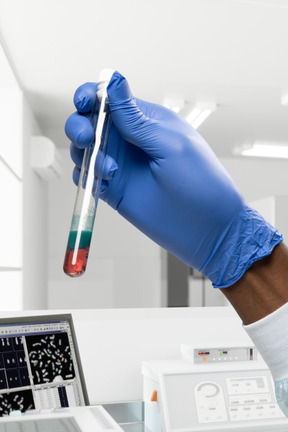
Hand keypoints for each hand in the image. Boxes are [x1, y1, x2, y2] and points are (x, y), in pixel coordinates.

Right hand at [65, 71, 280, 287]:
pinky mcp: (113, 189)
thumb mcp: (171, 144)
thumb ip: (137, 118)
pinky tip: (105, 182)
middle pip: (89, 121)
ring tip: (109, 170)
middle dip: (80, 125)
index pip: (110, 98)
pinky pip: (87, 176)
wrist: (205, 229)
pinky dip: (86, 176)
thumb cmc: (201, 183)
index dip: (91, 95)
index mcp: (146, 120)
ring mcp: (120, 164)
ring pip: (84, 148)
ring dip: (86, 153)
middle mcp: (130, 140)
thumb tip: (114, 80)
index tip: (85, 103)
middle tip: (88, 138)